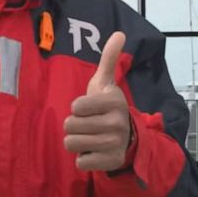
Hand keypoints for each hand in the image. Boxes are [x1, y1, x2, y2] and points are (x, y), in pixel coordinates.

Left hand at [63, 31, 131, 171]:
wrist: (127, 138)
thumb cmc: (107, 108)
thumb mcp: (106, 83)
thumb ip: (109, 59)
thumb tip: (119, 33)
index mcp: (114, 102)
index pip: (76, 107)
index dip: (77, 108)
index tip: (88, 108)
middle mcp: (116, 123)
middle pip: (70, 126)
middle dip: (73, 126)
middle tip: (87, 125)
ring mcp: (114, 144)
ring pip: (72, 144)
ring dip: (77, 142)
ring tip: (89, 137)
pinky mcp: (110, 162)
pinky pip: (80, 162)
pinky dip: (83, 158)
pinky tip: (94, 152)